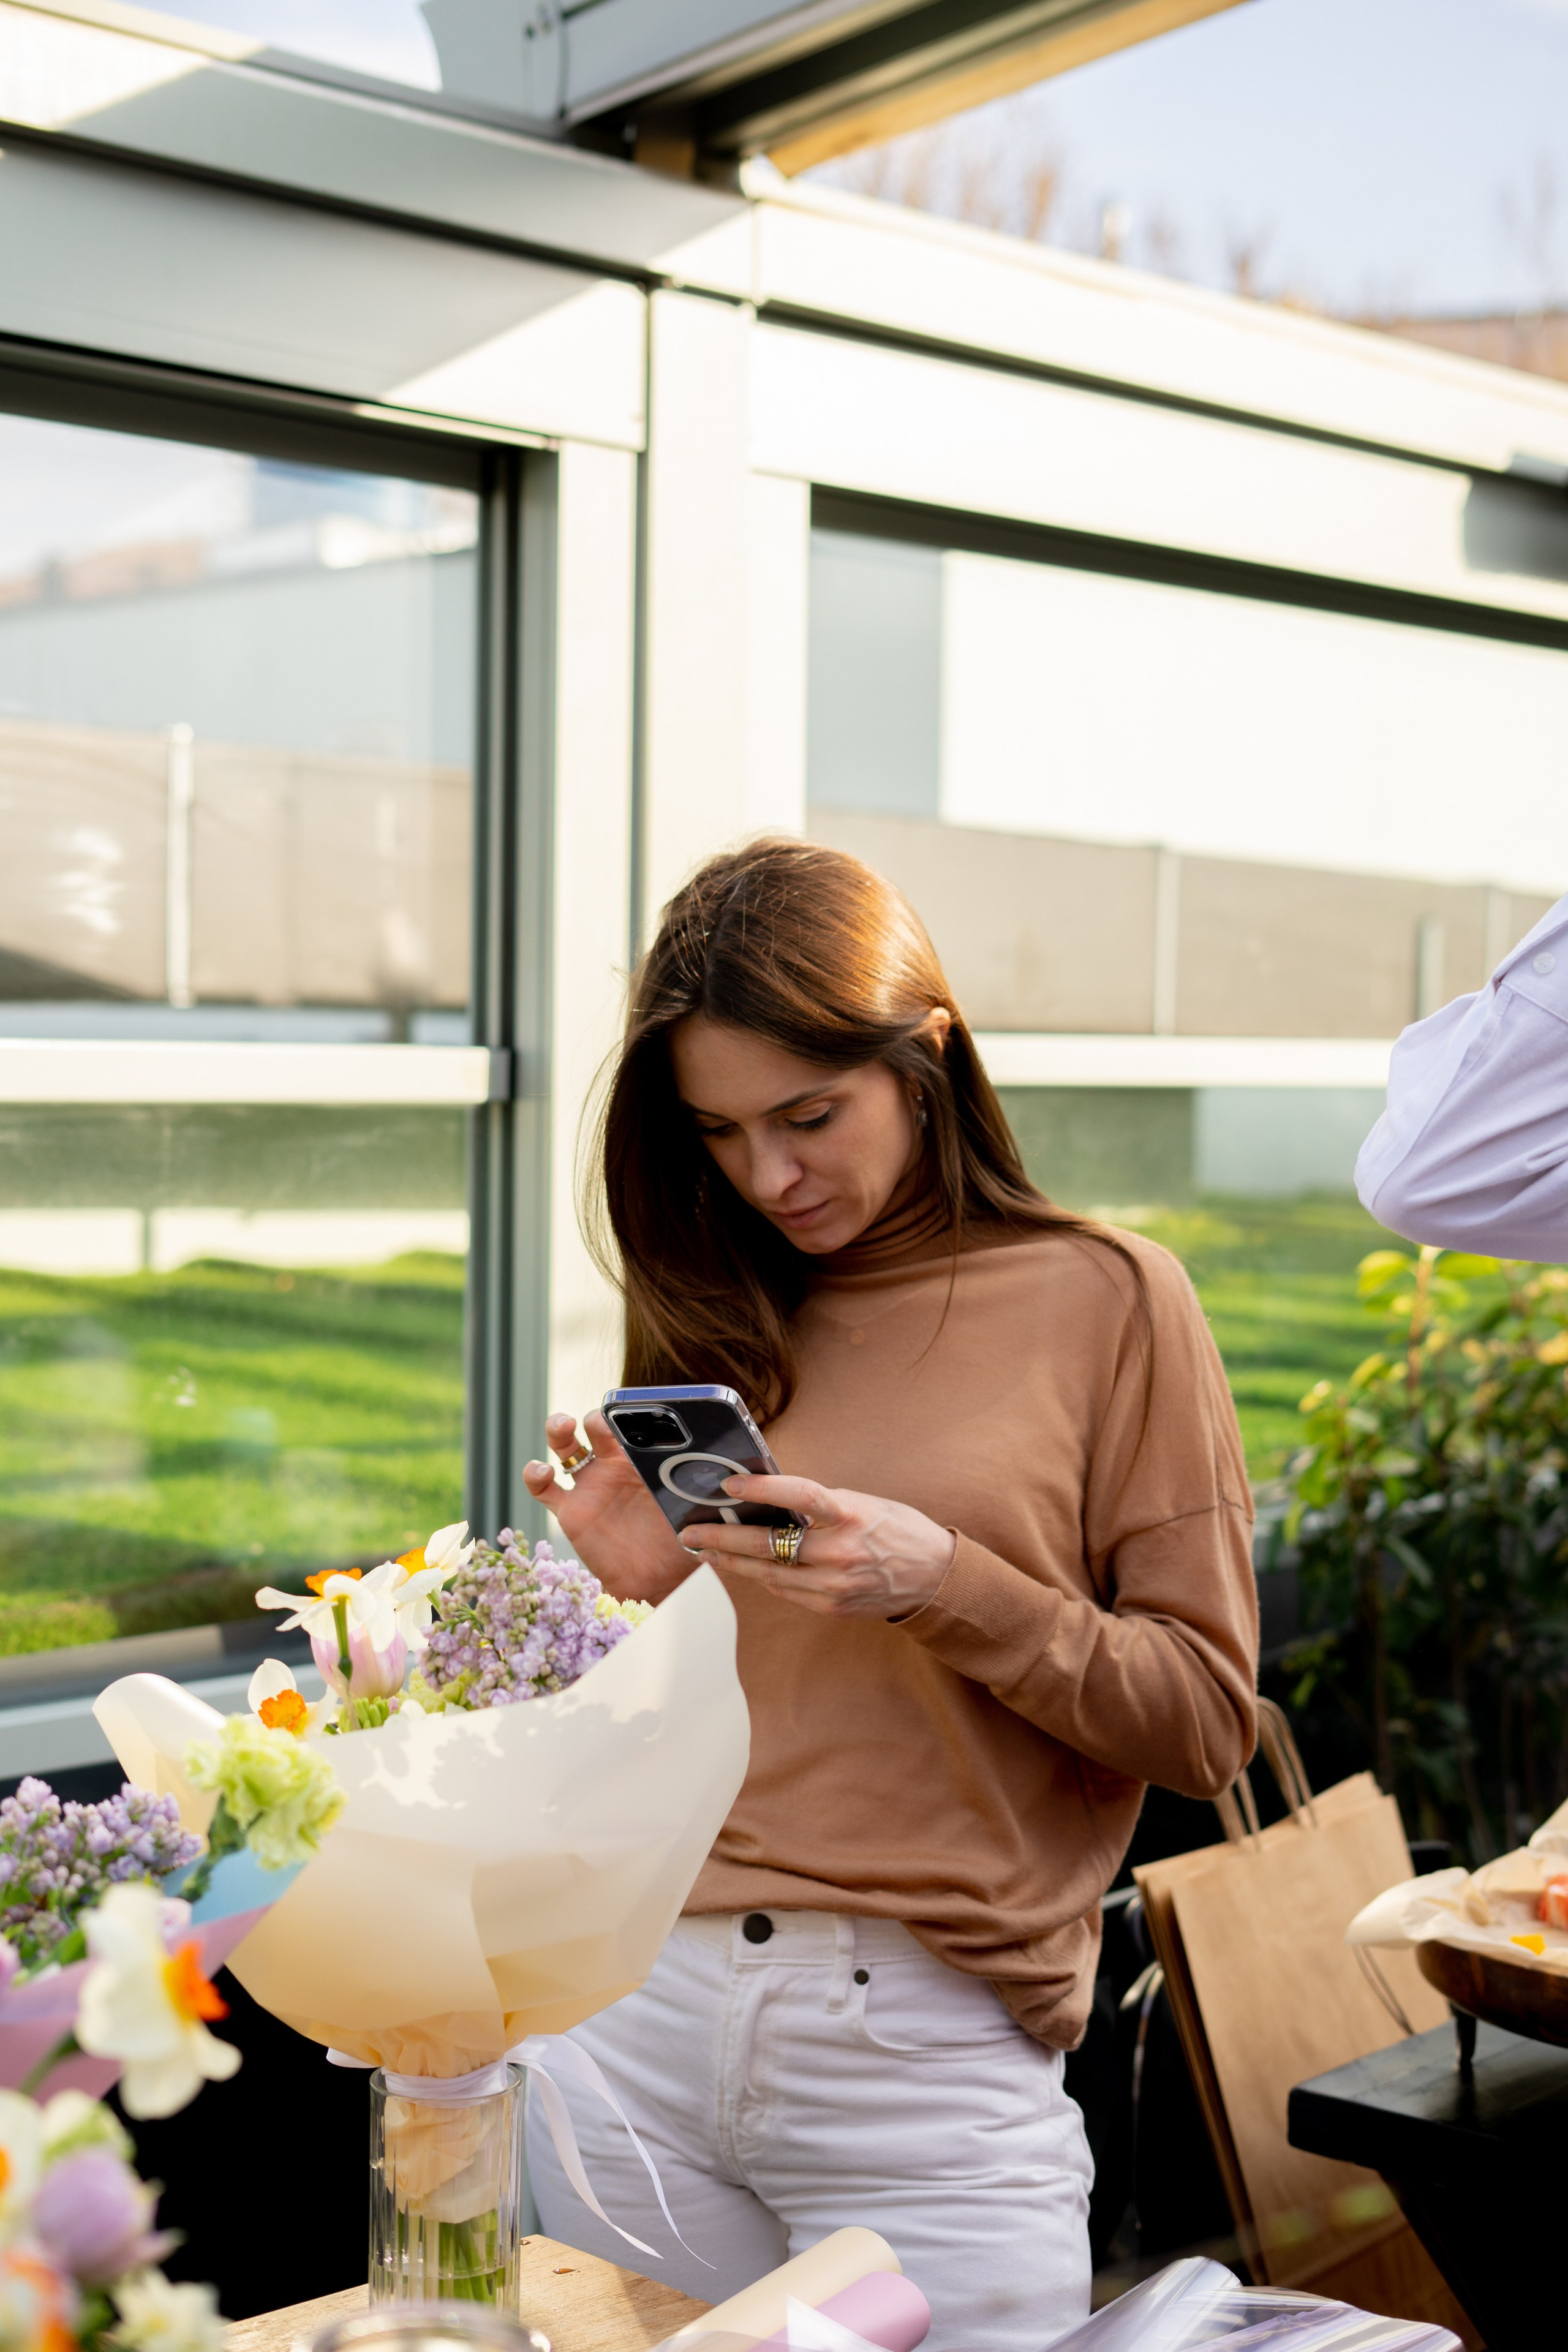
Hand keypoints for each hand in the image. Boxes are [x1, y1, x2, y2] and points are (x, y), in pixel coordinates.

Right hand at [521, 1411, 695, 1602]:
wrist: (660, 1583)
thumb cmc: (684, 1543)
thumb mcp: (700, 1511)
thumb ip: (706, 1490)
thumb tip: (732, 1469)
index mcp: (646, 1460)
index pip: (635, 1426)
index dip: (632, 1414)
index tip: (637, 1412)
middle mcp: (615, 1467)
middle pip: (597, 1427)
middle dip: (597, 1417)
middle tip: (602, 1421)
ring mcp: (591, 1486)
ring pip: (565, 1446)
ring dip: (559, 1428)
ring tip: (563, 1426)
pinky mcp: (571, 1512)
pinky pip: (544, 1488)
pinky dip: (535, 1474)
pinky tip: (541, 1470)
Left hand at [682, 1474, 956, 1618]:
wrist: (936, 1578)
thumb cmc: (898, 1531)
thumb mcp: (864, 1503)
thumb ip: (820, 1504)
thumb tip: (769, 1499)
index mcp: (850, 1515)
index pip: (799, 1495)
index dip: (761, 1487)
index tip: (730, 1483)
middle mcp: (840, 1552)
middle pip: (767, 1544)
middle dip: (722, 1538)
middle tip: (690, 1532)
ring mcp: (834, 1584)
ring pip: (768, 1573)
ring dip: (733, 1561)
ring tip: (705, 1549)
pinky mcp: (831, 1606)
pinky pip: (786, 1590)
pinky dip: (763, 1576)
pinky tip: (744, 1565)